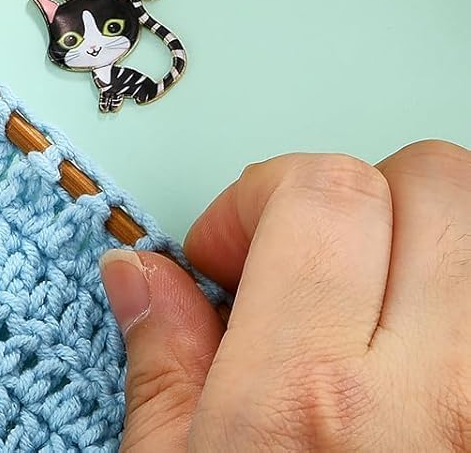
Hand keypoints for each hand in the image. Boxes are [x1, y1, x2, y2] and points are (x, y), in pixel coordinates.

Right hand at [103, 142, 470, 450]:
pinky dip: (463, 297)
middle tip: (314, 265)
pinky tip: (425, 346)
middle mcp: (431, 392)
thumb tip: (142, 276)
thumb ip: (166, 375)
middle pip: (430, 184)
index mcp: (310, 398)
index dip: (261, 198)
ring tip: (379, 304)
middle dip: (360, 200)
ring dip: (430, 244)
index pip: (321, 190)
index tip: (234, 254)